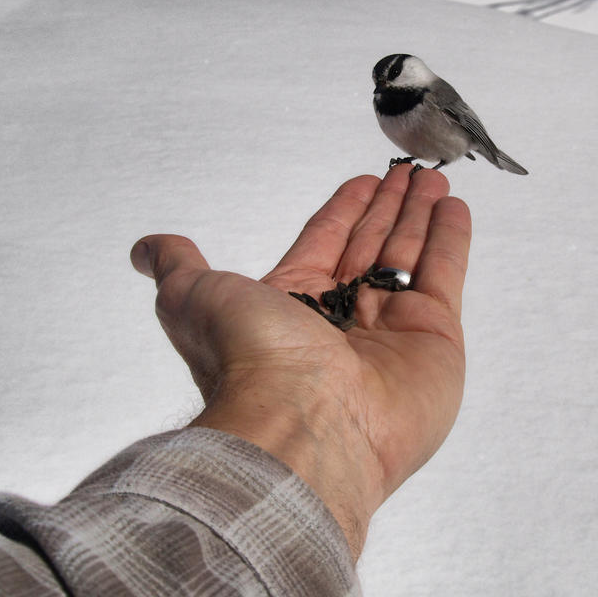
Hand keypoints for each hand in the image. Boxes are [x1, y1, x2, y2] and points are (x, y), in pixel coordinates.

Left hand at [130, 164, 470, 558]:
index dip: (345, 210)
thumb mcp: (194, 298)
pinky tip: (452, 207)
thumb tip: (145, 249)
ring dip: (421, 215)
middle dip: (389, 208)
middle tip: (408, 173)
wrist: (305, 424)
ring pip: (409, 255)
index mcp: (293, 305)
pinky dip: (450, 240)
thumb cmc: (250, 360)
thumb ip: (178, 267)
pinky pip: (444, 275)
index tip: (363, 182)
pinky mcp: (435, 338)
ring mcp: (392, 330)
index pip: (325, 241)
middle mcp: (343, 318)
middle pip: (371, 246)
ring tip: (433, 178)